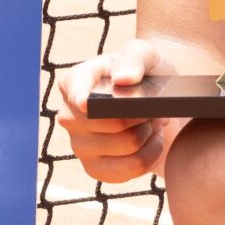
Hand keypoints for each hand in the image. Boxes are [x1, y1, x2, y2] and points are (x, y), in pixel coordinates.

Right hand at [56, 38, 170, 184]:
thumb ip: (134, 57)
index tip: (88, 103)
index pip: (76, 93)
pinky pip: (129, 170)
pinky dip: (150, 155)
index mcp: (73, 82)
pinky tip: (151, 141)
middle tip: (151, 106)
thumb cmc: (145, 74)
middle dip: (143, 114)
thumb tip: (122, 79)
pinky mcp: (95, 169)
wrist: (156, 104)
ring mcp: (79, 146)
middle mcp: (69, 116)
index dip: (82, 100)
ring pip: (127, 146)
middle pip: (112, 123)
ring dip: (150, 134)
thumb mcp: (146, 54)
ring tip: (152, 121)